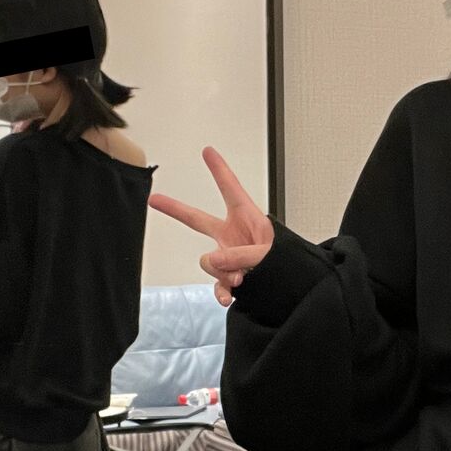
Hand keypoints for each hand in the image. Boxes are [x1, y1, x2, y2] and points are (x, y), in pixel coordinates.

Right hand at [148, 148, 273, 306]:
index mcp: (246, 218)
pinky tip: (227, 299)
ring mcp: (228, 257)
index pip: (230, 188)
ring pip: (209, 262)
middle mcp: (232, 235)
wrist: (294, 287)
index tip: (208, 151)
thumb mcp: (268, 253)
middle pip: (197, 220)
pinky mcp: (230, 277)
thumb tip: (213, 260)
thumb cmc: (288, 262)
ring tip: (241, 278)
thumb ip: (240, 255)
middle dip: (175, 210)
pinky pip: (217, 284)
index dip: (219, 169)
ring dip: (222, 272)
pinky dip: (221, 292)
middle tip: (155, 199)